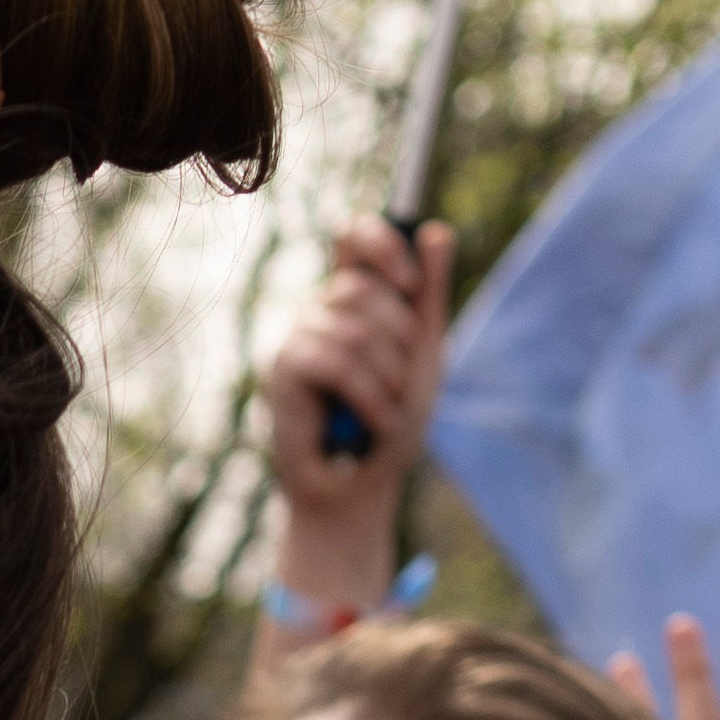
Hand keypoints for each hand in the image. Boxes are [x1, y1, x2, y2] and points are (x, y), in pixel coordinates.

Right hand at [256, 222, 445, 621]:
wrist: (361, 489)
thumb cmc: (390, 424)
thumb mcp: (423, 354)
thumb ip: (429, 295)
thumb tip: (435, 230)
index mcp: (354, 299)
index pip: (355, 236)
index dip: (382, 246)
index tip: (410, 285)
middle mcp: (321, 311)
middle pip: (361, 287)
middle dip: (399, 339)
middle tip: (402, 383)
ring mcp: (298, 337)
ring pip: (352, 328)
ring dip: (388, 377)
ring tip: (390, 412)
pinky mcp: (284, 371)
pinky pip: (335, 363)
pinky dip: (369, 396)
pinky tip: (377, 422)